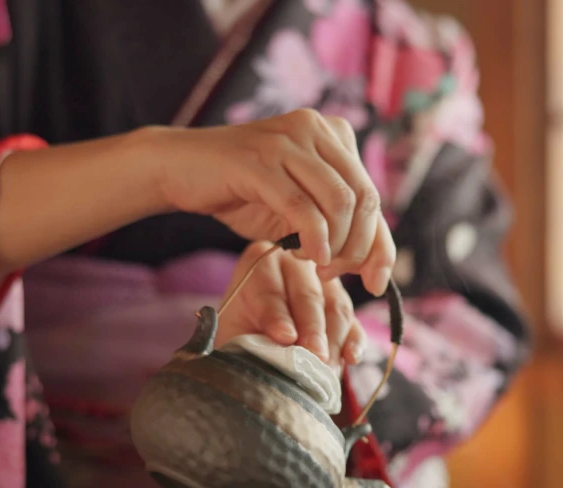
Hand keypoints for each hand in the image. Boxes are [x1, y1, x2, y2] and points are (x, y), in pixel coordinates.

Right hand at [149, 110, 395, 295]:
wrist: (180, 169)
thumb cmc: (243, 193)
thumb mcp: (298, 210)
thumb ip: (335, 225)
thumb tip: (376, 263)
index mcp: (334, 135)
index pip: (373, 196)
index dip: (382, 246)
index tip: (376, 283)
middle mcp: (317, 129)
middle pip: (365, 199)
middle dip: (359, 248)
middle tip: (335, 275)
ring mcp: (289, 140)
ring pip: (340, 202)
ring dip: (336, 245)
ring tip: (316, 265)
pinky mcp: (261, 160)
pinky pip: (302, 206)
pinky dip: (313, 238)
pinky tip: (305, 256)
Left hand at [215, 241, 366, 367]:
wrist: (253, 349)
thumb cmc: (239, 338)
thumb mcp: (235, 333)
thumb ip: (248, 334)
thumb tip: (282, 342)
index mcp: (260, 262)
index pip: (270, 288)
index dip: (277, 315)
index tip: (284, 337)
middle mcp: (297, 264)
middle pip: (308, 296)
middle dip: (312, 329)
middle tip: (314, 355)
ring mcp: (326, 284)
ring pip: (336, 309)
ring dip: (333, 341)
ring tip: (327, 368)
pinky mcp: (344, 309)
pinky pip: (355, 323)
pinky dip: (354, 342)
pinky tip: (351, 358)